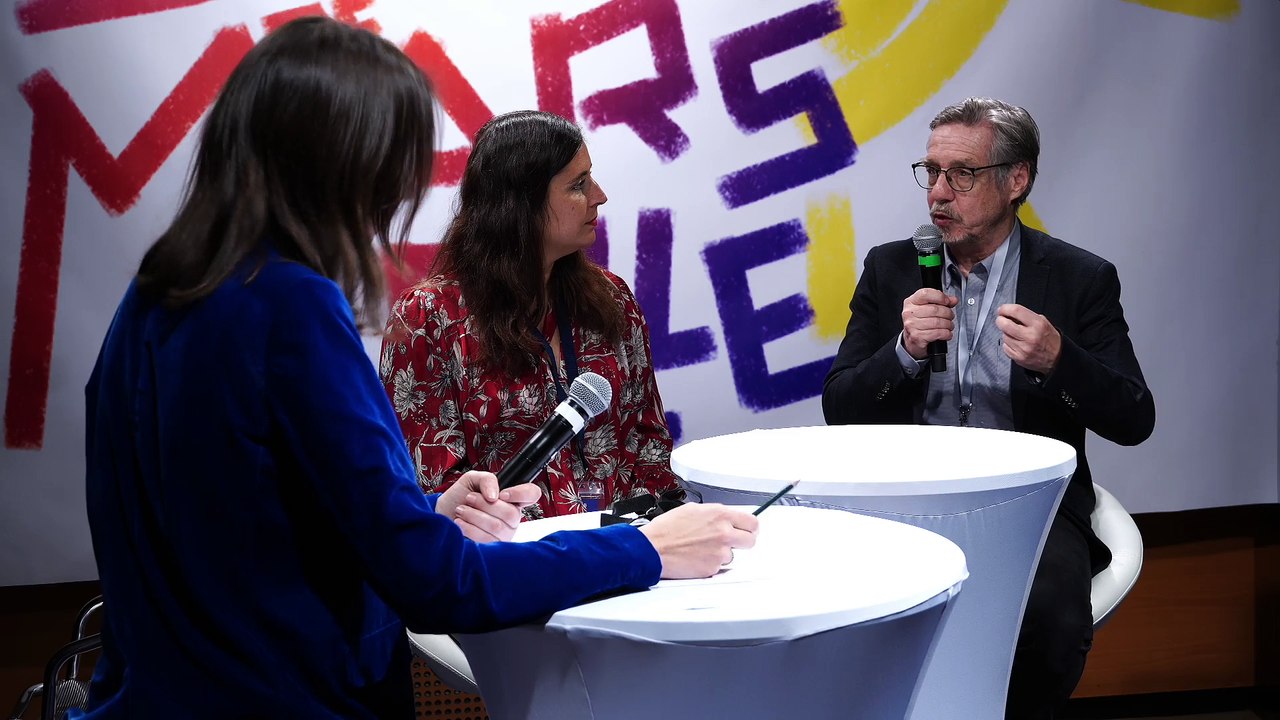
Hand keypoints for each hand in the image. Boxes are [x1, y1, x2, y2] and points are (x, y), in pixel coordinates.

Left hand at [436, 471, 541, 542]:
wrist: (442, 515)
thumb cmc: (459, 497)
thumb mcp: (472, 479)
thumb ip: (487, 479)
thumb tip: (495, 496)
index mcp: (512, 499)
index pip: (531, 494)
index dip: (521, 493)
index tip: (502, 494)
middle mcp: (512, 519)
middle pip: (511, 513)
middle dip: (484, 504)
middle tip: (468, 498)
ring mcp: (504, 535)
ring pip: (497, 526)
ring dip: (474, 515)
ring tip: (461, 510)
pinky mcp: (492, 548)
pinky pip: (486, 540)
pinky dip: (470, 529)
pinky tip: (460, 524)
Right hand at [638, 503, 758, 578]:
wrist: (653, 548)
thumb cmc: (667, 529)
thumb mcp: (693, 510)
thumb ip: (715, 514)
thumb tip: (725, 518)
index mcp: (720, 515)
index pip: (752, 521)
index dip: (750, 527)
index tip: (748, 529)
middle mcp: (724, 533)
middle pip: (751, 540)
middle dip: (743, 541)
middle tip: (732, 542)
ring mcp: (720, 552)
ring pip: (732, 555)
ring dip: (722, 553)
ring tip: (702, 548)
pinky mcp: (713, 568)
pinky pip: (719, 566)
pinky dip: (710, 563)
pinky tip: (697, 557)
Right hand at [901, 288, 957, 359]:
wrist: (911, 340)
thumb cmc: (920, 322)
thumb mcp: (927, 308)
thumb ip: (941, 302)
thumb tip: (953, 300)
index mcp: (911, 302)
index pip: (926, 293)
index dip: (940, 297)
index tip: (947, 302)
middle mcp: (909, 313)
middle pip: (935, 309)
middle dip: (948, 313)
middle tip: (950, 316)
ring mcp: (912, 325)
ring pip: (937, 322)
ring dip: (948, 324)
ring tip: (949, 325)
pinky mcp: (917, 337)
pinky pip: (937, 333)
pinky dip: (946, 333)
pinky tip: (947, 333)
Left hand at [995, 303, 1060, 374]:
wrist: (1057, 358)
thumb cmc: (1050, 339)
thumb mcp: (1044, 322)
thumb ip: (1027, 316)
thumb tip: (1010, 313)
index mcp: (1038, 324)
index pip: (1016, 311)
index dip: (1005, 308)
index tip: (1002, 309)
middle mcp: (1030, 336)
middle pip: (1005, 324)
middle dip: (1000, 320)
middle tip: (1001, 320)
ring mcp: (1024, 348)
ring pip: (1004, 336)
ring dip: (1006, 333)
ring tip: (1015, 334)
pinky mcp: (1019, 358)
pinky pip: (1005, 347)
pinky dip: (1008, 344)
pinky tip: (1016, 343)